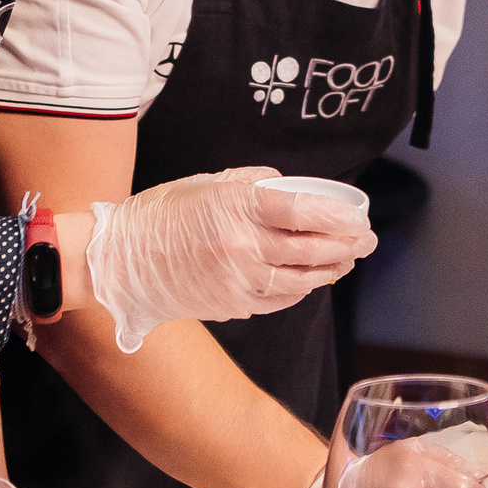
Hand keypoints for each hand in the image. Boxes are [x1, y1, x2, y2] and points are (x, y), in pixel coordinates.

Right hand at [88, 166, 377, 350]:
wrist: (121, 261)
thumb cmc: (161, 215)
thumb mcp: (207, 183)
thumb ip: (252, 183)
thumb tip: (288, 187)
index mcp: (238, 207)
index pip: (305, 211)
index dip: (340, 217)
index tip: (359, 218)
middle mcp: (244, 245)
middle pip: (312, 248)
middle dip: (347, 245)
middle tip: (366, 241)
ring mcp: (239, 279)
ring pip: (302, 278)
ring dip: (331, 270)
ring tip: (346, 260)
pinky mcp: (233, 304)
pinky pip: (279, 299)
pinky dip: (301, 290)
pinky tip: (311, 281)